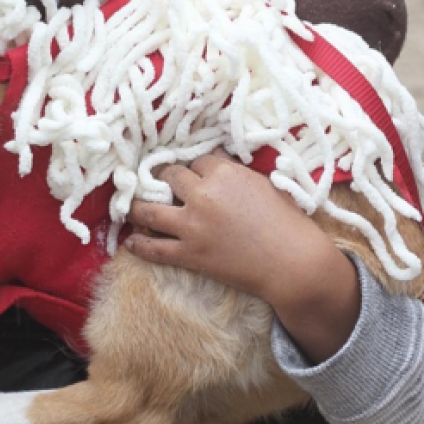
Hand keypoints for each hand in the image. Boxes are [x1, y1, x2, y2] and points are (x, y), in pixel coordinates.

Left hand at [125, 151, 360, 362]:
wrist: (293, 262)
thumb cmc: (287, 222)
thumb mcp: (264, 184)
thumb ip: (236, 174)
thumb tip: (218, 162)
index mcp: (223, 173)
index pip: (197, 160)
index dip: (196, 168)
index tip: (194, 174)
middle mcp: (202, 195)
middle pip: (169, 177)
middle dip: (165, 179)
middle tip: (161, 184)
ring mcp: (192, 225)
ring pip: (149, 210)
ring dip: (137, 208)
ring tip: (130, 209)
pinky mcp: (190, 254)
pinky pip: (155, 249)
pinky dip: (139, 246)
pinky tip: (131, 242)